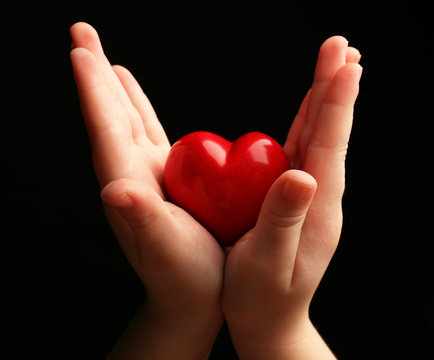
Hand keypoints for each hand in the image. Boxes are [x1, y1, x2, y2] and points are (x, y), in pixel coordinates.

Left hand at [70, 22, 223, 358]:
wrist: (191, 296)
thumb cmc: (184, 278)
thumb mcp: (166, 249)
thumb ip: (140, 218)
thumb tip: (112, 189)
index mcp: (129, 185)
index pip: (105, 130)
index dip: (93, 91)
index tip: (81, 51)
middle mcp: (130, 175)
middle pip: (107, 117)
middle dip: (93, 76)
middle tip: (81, 34)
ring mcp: (145, 175)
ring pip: (123, 121)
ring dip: (110, 88)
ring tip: (102, 58)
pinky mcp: (163, 179)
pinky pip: (146, 133)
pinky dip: (136, 109)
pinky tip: (132, 94)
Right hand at [221, 36, 361, 358]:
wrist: (268, 318)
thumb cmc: (261, 297)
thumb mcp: (268, 262)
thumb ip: (284, 220)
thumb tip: (301, 175)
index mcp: (316, 207)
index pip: (329, 146)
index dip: (336, 103)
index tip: (345, 64)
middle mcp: (317, 196)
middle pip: (329, 133)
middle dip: (335, 88)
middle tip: (343, 48)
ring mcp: (306, 195)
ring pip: (318, 138)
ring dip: (326, 99)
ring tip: (336, 65)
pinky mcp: (292, 198)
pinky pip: (301, 152)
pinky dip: (308, 123)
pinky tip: (310, 108)